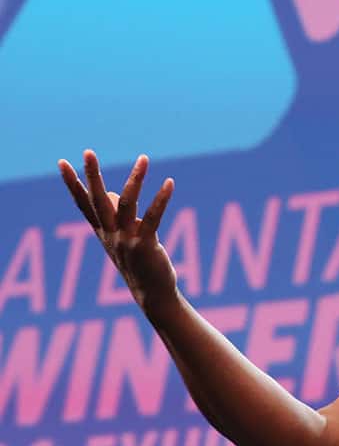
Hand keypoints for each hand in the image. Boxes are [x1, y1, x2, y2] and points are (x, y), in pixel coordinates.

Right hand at [58, 150, 177, 315]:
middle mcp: (110, 234)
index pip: (83, 203)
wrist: (151, 293)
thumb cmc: (139, 262)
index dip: (72, 183)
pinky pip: (152, 218)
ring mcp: (126, 240)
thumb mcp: (122, 238)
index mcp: (103, 232)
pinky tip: (169, 183)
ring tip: (144, 159)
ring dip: (135, 179)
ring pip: (126, 204)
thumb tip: (110, 193)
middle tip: (88, 152)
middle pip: (98, 200)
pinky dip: (161, 199)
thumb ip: (116, 216)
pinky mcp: (145, 245)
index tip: (62, 162)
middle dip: (92, 175)